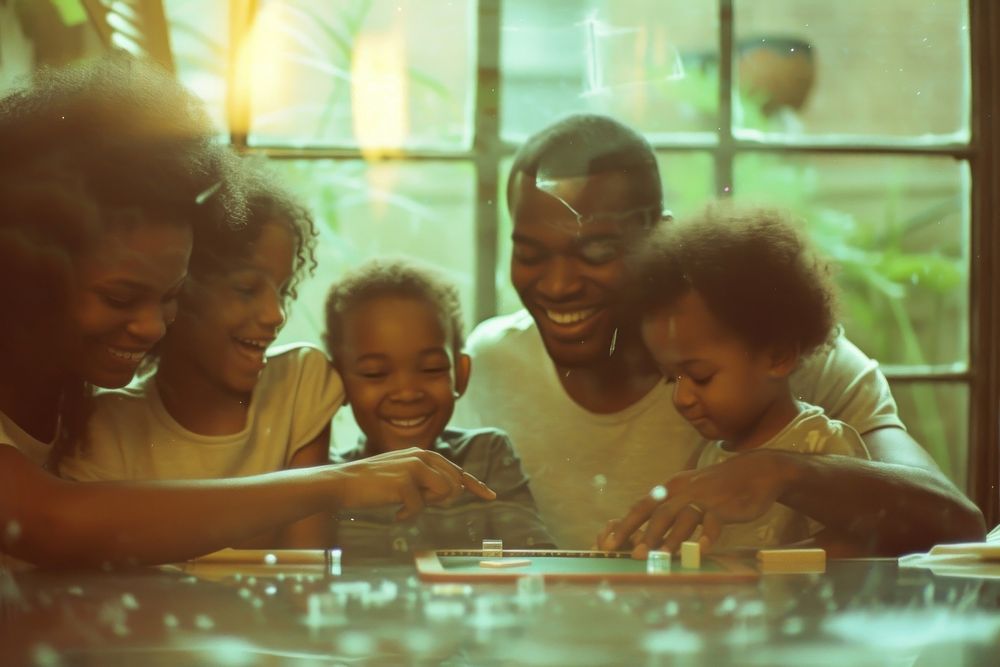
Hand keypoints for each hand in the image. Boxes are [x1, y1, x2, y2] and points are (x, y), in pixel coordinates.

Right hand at [328, 447, 495, 519]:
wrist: (343, 483)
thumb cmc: (374, 484)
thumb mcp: (404, 477)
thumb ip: (428, 480)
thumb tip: (454, 492)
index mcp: (423, 454)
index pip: (456, 470)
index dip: (475, 485)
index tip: (491, 496)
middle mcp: (421, 456)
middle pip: (454, 485)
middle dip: (442, 500)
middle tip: (419, 504)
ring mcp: (413, 467)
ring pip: (443, 494)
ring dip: (426, 506)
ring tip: (404, 505)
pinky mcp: (404, 481)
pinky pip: (419, 508)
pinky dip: (407, 516)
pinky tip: (393, 514)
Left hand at [599, 450, 791, 555]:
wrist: (755, 471)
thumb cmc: (717, 487)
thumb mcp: (689, 490)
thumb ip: (670, 507)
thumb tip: (645, 531)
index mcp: (671, 488)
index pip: (642, 506)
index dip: (625, 525)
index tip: (609, 543)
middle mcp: (684, 491)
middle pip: (659, 513)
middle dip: (645, 535)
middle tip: (634, 555)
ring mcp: (705, 498)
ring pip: (684, 518)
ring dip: (672, 539)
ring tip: (661, 557)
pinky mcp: (725, 506)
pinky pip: (714, 523)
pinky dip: (707, 537)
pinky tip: (701, 551)